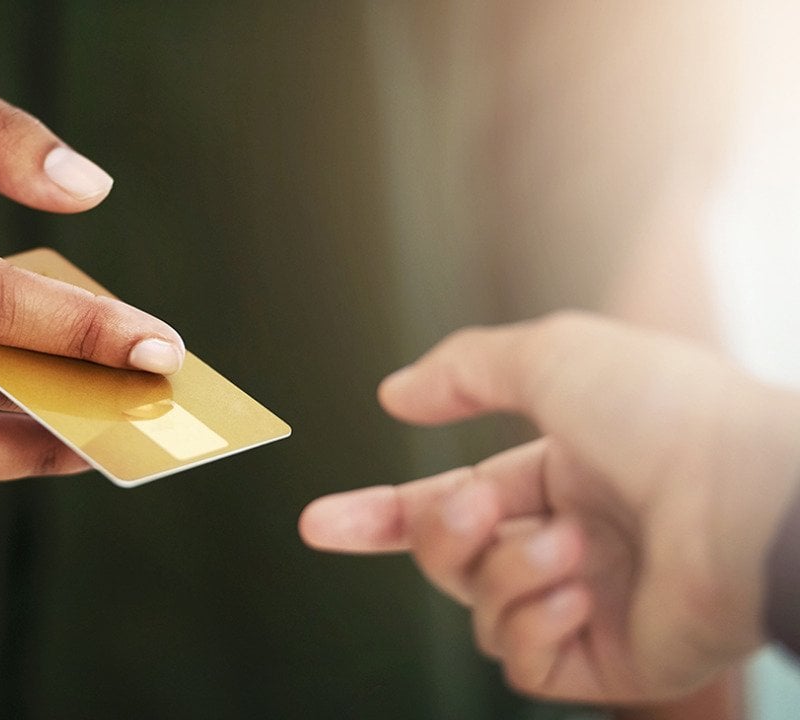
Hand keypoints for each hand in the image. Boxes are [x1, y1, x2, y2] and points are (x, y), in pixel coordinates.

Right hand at [299, 312, 799, 702]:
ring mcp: (589, 601)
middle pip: (449, 556)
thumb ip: (461, 369)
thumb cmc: (667, 413)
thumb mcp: (552, 355)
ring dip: (509, 572)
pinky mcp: (608, 661)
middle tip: (477, 511)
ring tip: (572, 550)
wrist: (754, 495)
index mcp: (559, 473)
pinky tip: (581, 597)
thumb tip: (394, 393)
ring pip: (480, 607)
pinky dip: (535, 626)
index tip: (321, 524)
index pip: (446, 501)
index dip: (380, 515)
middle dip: (441, 533)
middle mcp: (570, 538)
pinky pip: (522, 662)